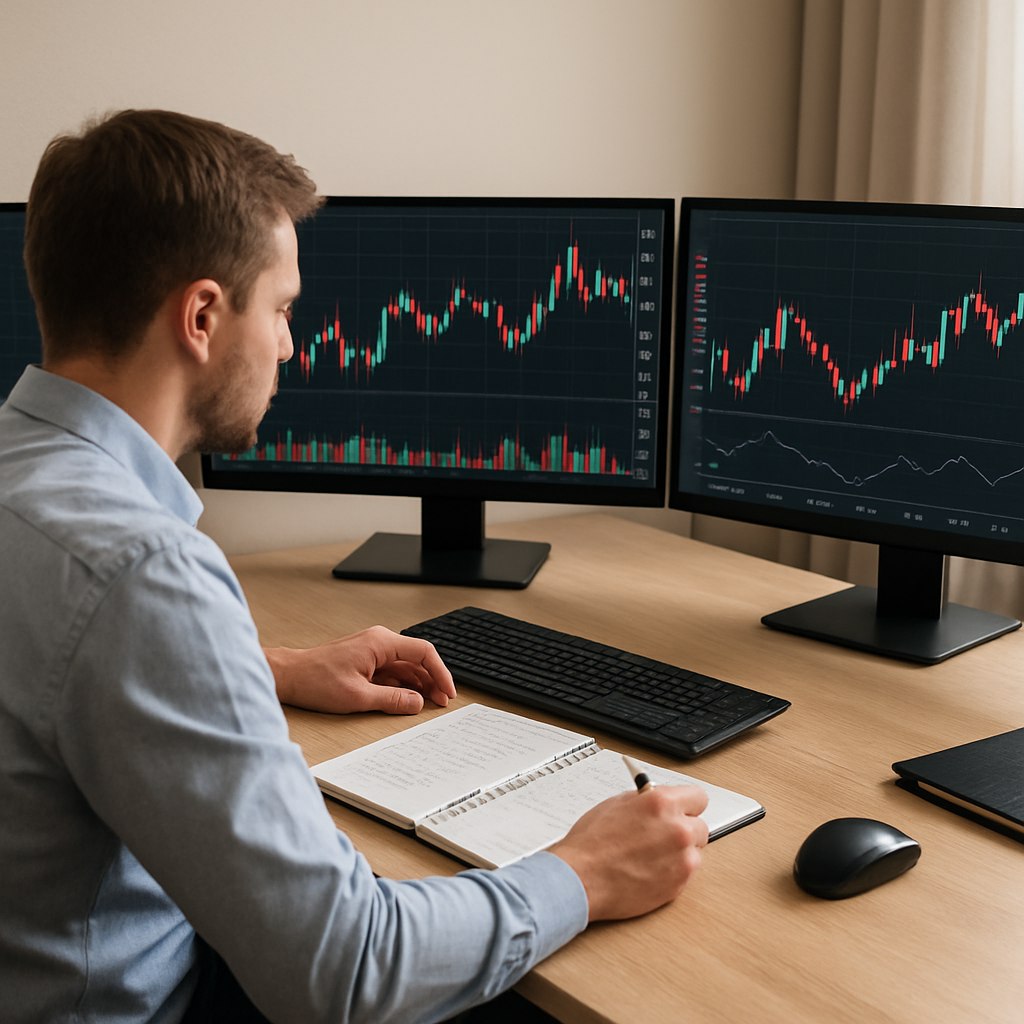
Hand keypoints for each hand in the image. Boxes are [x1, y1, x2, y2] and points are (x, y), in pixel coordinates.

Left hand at [265, 625, 456, 714]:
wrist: (289, 676)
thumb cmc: (315, 680)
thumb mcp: (358, 696)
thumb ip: (392, 700)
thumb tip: (417, 703)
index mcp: (381, 642)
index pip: (423, 652)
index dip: (440, 672)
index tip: (447, 691)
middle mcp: (379, 642)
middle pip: (417, 659)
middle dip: (432, 680)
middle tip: (441, 702)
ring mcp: (372, 651)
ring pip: (405, 667)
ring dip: (419, 684)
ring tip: (429, 703)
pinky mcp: (365, 662)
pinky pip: (392, 672)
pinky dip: (403, 685)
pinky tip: (408, 699)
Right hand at [549, 784, 709, 920]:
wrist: (580, 877)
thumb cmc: (591, 843)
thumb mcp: (617, 803)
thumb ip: (647, 800)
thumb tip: (659, 800)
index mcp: (663, 803)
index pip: (698, 797)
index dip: (688, 803)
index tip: (682, 809)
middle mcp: (678, 829)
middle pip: (700, 826)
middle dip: (683, 828)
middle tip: (663, 834)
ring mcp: (682, 859)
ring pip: (695, 851)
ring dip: (680, 851)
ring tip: (652, 855)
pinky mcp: (679, 884)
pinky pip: (687, 872)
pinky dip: (673, 871)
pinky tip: (650, 869)